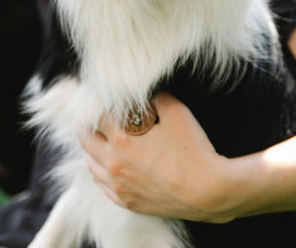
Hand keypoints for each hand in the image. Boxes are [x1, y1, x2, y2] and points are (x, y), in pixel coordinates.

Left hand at [79, 93, 233, 222]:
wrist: (209, 191)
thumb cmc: (194, 149)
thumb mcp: (176, 111)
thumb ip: (153, 97)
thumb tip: (141, 91)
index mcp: (122, 138)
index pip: (95, 115)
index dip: (97, 103)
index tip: (102, 99)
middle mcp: (114, 163)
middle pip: (85, 139)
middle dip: (89, 124)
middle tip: (97, 117)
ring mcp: (119, 185)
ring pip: (91, 163)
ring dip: (93, 148)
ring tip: (102, 139)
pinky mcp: (127, 202)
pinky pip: (102, 185)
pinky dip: (102, 171)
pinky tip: (110, 164)